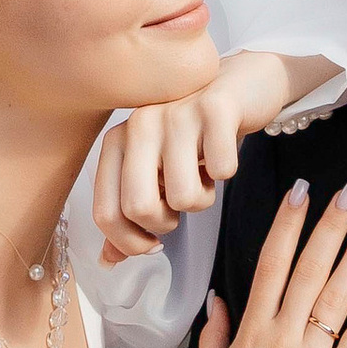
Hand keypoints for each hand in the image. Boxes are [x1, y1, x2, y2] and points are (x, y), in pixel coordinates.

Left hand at [93, 51, 328, 261]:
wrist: (240, 85)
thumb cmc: (192, 137)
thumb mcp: (155, 173)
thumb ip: (128, 214)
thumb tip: (108, 261)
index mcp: (117, 142)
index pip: (106, 214)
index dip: (131, 242)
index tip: (154, 242)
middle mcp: (139, 123)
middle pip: (140, 209)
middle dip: (167, 224)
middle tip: (180, 205)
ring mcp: (176, 113)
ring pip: (184, 197)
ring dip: (203, 198)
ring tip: (204, 172)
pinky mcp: (216, 107)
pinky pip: (222, 170)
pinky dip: (227, 171)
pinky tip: (224, 150)